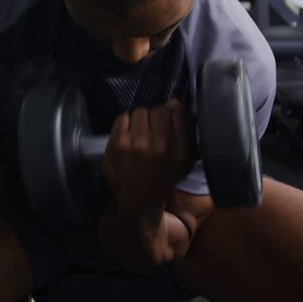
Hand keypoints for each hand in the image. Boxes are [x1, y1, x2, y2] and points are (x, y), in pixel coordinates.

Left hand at [101, 100, 195, 216]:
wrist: (137, 199)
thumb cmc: (163, 176)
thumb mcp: (183, 159)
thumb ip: (183, 130)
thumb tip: (173, 102)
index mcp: (181, 149)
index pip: (178, 112)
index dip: (171, 113)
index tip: (166, 122)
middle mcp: (161, 146)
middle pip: (158, 109)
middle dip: (155, 117)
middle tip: (151, 130)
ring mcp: (138, 144)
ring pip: (140, 111)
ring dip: (139, 120)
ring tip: (139, 134)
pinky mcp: (118, 144)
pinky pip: (123, 117)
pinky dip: (124, 124)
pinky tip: (127, 137)